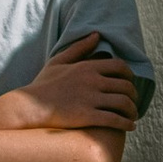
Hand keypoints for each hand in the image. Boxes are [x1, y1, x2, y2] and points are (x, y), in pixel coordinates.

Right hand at [19, 33, 139, 132]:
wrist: (28, 107)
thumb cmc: (42, 85)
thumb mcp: (59, 61)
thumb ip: (79, 48)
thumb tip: (96, 34)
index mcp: (87, 67)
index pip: (120, 67)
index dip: (130, 76)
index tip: (130, 84)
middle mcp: (92, 81)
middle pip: (126, 86)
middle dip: (134, 96)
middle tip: (134, 102)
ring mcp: (90, 99)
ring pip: (124, 103)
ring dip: (133, 111)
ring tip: (133, 117)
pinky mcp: (87, 117)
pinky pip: (115, 120)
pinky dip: (126, 124)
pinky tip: (129, 127)